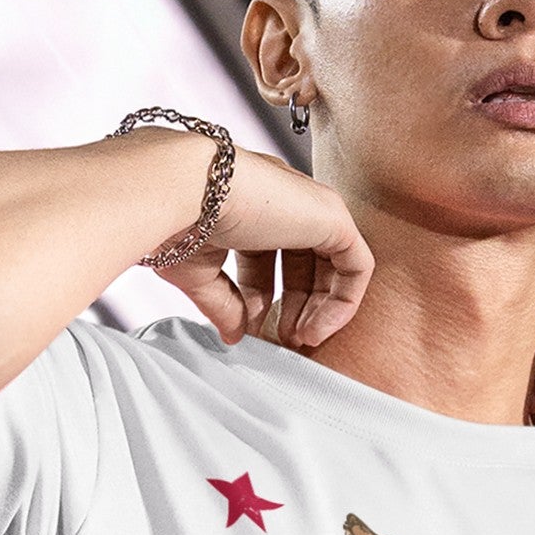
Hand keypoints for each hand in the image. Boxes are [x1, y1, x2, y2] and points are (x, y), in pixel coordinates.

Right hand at [148, 143, 373, 350]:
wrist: (184, 190)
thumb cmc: (177, 220)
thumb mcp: (197, 271)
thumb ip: (224, 304)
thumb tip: (237, 335)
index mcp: (251, 206)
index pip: (268, 260)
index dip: (261, 302)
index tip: (252, 334)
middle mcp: (284, 202)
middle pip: (302, 268)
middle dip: (292, 311)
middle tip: (280, 344)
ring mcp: (312, 206)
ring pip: (332, 269)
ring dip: (318, 313)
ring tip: (298, 342)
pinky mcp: (334, 216)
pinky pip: (357, 267)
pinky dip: (343, 304)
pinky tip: (315, 331)